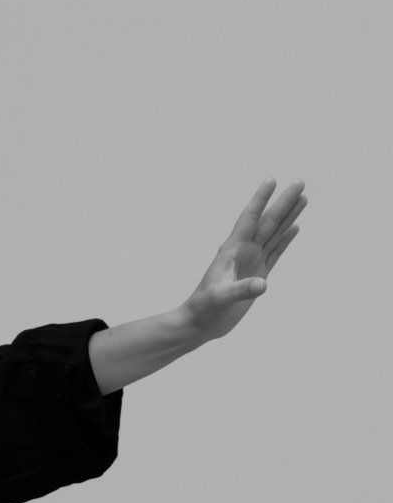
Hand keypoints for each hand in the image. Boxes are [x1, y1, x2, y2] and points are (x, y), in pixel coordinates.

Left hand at [178, 178, 306, 339]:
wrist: (200, 322)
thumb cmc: (205, 309)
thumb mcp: (221, 299)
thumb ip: (241, 290)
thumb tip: (263, 285)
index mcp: (232, 250)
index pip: (249, 219)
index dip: (260, 199)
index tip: (271, 180)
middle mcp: (243, 252)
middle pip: (268, 221)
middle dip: (283, 202)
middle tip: (300, 182)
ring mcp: (251, 262)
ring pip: (274, 233)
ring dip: (288, 216)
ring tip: (303, 199)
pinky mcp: (257, 274)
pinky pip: (275, 251)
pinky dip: (286, 239)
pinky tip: (294, 228)